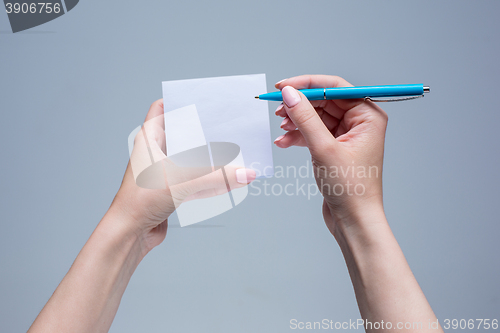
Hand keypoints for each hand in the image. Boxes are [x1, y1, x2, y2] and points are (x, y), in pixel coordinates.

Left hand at [111, 100, 255, 252]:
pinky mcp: (171, 187)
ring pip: (191, 156)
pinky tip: (226, 177)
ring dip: (209, 155)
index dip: (180, 100)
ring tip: (233, 149)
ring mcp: (163, 170)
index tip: (203, 98)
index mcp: (150, 139)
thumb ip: (217, 177)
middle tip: (226, 124)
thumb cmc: (141, 201)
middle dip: (204, 129)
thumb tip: (247, 173)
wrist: (130, 234)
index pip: (162, 108)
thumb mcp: (182, 183)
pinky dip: (208, 176)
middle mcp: (155, 151)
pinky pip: (194, 176)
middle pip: (183, 132)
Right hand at [274, 75, 387, 233]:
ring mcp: (347, 135)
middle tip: (278, 110)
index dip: (307, 84)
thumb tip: (289, 94)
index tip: (283, 87)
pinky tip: (283, 142)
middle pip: (323, 101)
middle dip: (299, 106)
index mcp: (368, 116)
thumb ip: (305, 118)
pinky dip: (298, 136)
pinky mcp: (335, 148)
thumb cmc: (350, 188)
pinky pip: (313, 133)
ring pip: (316, 117)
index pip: (334, 87)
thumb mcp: (324, 148)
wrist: (353, 221)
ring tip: (281, 129)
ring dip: (296, 122)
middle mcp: (360, 122)